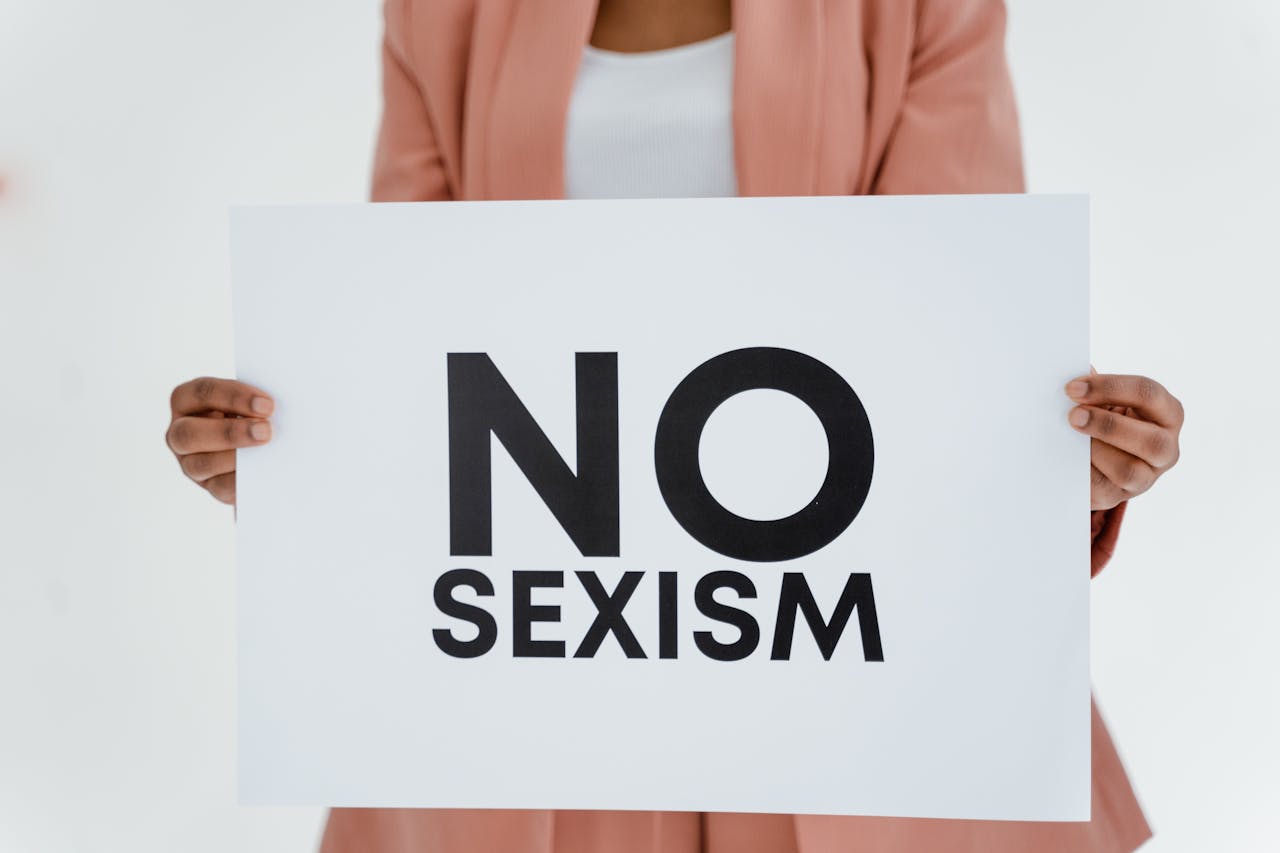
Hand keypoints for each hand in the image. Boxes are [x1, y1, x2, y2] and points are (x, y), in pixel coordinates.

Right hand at [166, 377, 274, 504]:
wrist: (262, 447)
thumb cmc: (254, 412)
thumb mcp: (249, 402)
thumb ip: (255, 403)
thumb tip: (273, 410)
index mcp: (187, 401)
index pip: (203, 392)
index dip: (234, 397)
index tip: (267, 404)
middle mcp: (180, 432)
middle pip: (190, 433)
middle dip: (230, 432)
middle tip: (266, 430)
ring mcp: (190, 462)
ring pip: (200, 464)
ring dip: (235, 458)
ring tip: (265, 451)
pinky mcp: (209, 485)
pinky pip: (220, 488)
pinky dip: (241, 480)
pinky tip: (262, 473)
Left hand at [1064, 372, 1182, 509]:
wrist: (1099, 457)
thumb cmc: (1106, 417)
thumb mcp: (1107, 400)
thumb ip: (1094, 388)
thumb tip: (1075, 370)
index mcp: (1168, 414)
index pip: (1148, 394)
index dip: (1110, 388)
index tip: (1073, 388)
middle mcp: (1166, 448)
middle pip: (1151, 440)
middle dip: (1107, 425)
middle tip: (1073, 415)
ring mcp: (1147, 477)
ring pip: (1129, 471)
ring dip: (1095, 452)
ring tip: (1069, 439)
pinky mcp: (1119, 495)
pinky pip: (1102, 490)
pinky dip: (1082, 472)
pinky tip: (1066, 459)